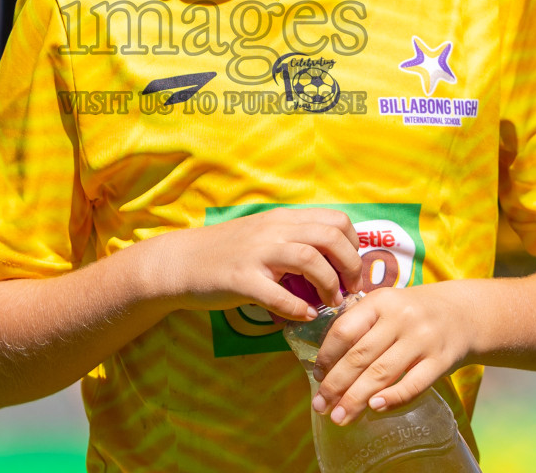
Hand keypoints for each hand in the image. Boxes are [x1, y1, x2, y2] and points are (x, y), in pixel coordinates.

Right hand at [145, 207, 361, 320]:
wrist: (181, 261)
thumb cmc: (227, 252)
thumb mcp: (264, 236)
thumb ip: (295, 242)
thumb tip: (333, 263)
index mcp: (284, 218)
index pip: (336, 220)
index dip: (354, 245)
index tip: (352, 268)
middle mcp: (274, 230)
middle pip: (331, 237)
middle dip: (350, 266)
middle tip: (349, 289)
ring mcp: (258, 253)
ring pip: (311, 261)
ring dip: (329, 286)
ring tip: (330, 303)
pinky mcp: (242, 279)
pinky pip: (279, 295)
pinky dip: (298, 309)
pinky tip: (303, 316)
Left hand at [310, 281, 478, 424]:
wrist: (464, 313)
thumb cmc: (413, 313)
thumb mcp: (386, 305)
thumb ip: (360, 325)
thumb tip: (326, 366)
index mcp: (380, 301)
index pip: (344, 330)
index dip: (327, 356)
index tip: (317, 378)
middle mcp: (400, 317)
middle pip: (360, 356)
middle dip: (336, 385)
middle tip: (320, 406)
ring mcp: (422, 339)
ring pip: (381, 373)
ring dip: (356, 398)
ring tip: (340, 417)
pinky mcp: (441, 360)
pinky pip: (413, 384)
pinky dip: (392, 398)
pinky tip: (374, 409)